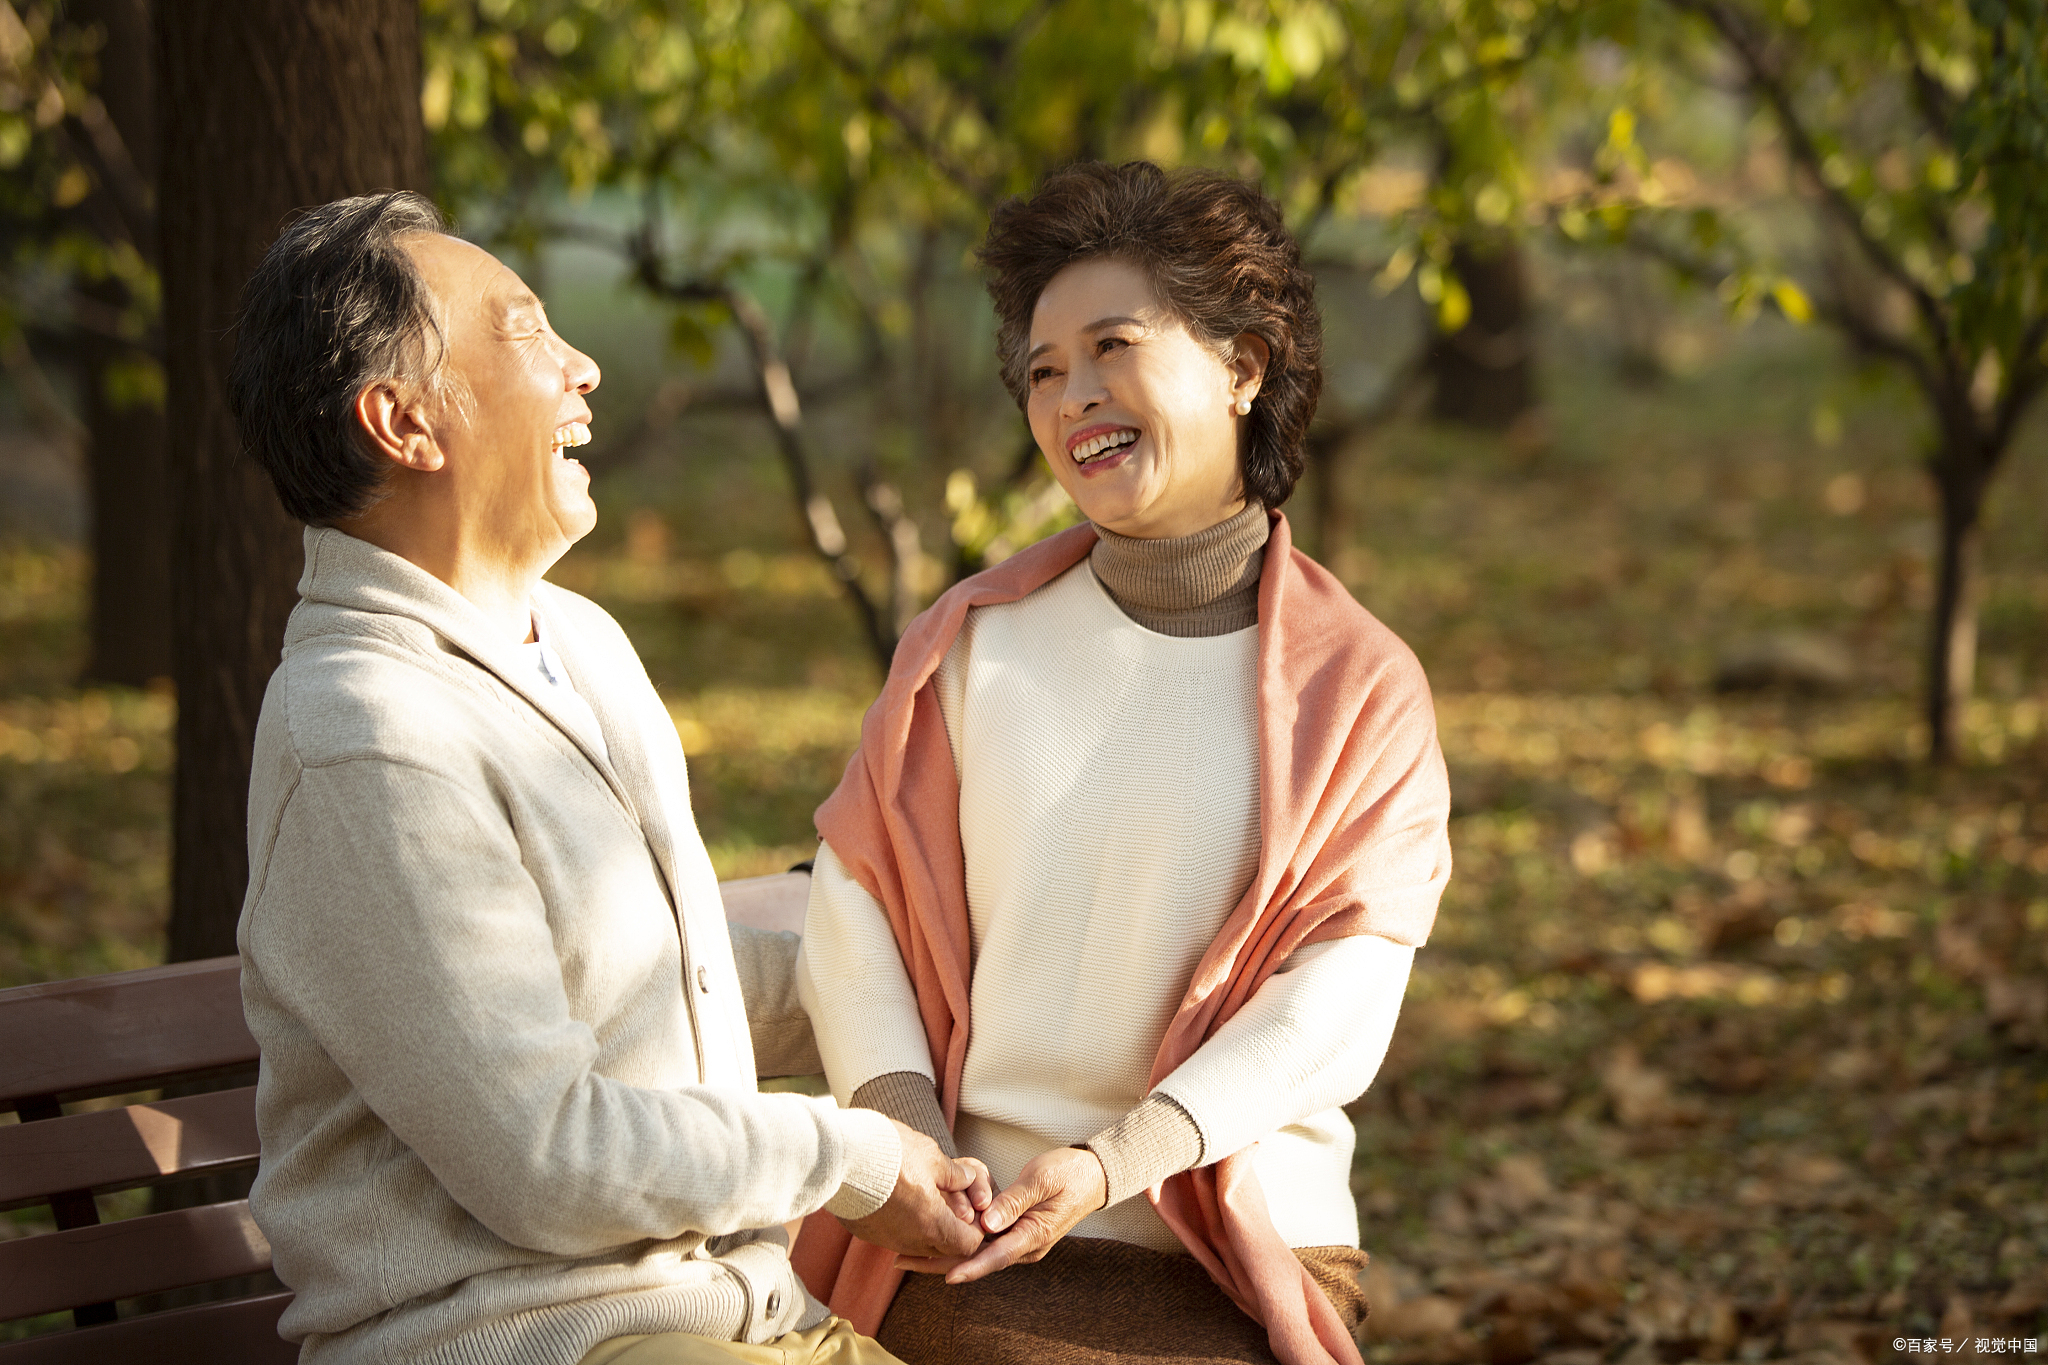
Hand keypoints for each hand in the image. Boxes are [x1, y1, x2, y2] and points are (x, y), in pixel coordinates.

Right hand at [838, 1122, 992, 1259]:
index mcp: (933, 1225)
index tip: (971, 1206)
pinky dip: (904, 1223)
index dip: (974, 1228)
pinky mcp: (866, 1233)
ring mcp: (886, 1239)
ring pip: (918, 1243)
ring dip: (927, 1225)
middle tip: (950, 1198)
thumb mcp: (932, 1157)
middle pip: (943, 1248)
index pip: (968, 1245)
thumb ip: (954, 1174)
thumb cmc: (890, 1152)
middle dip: (952, 1227)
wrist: (838, 1154)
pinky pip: (894, 1236)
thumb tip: (967, 1178)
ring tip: (925, 1194)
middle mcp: (910, 1241)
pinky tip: (900, 1198)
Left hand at [895, 1145, 1105, 1283]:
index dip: (970, 1266)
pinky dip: (959, 1242)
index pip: (996, 1256)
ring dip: (944, 1254)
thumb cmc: (1069, 1174)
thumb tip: (987, 1224)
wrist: (1093, 1175)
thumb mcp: (1041, 1180)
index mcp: (1033, 1235)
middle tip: (903, 1261)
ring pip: (977, 1254)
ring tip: (908, 1253)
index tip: (945, 1275)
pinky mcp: (1013, 1232)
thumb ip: (1013, 1201)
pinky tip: (935, 1238)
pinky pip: (983, 1243)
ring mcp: (1019, 1241)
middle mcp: (1024, 1245)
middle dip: (940, 1263)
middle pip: (978, 1261)